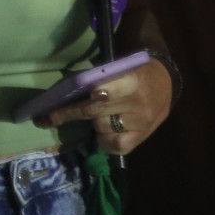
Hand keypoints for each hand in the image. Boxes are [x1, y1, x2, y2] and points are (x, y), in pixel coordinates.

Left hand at [37, 57, 172, 154]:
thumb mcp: (125, 68)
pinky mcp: (141, 137)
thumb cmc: (138, 73)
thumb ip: (103, 79)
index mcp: (134, 80)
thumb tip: (67, 93)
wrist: (167, 84)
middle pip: (95, 110)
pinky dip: (105, 141)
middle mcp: (138, 102)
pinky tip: (108, 132)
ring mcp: (141, 122)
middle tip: (47, 117)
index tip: (92, 94)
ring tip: (103, 115)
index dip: (105, 92)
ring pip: (100, 128)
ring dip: (94, 123)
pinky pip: (113, 146)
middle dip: (69, 113)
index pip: (118, 87)